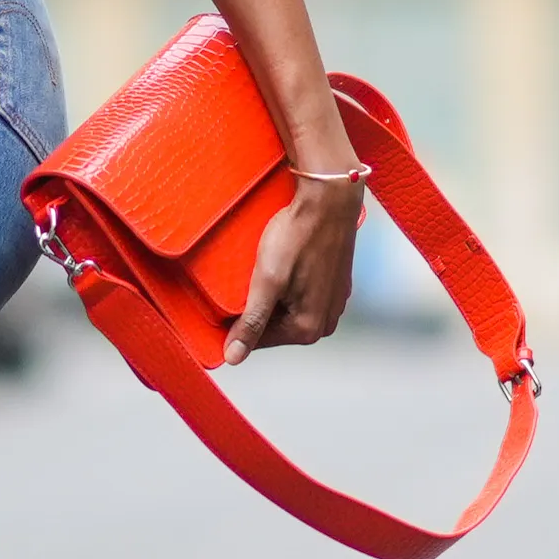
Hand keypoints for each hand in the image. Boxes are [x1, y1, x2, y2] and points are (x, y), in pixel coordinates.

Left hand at [223, 173, 362, 361]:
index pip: (258, 341)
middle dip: (258, 307)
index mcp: (307, 329)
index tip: (224, 302)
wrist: (329, 201)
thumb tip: (234, 357)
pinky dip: (289, 286)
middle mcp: (324, 323)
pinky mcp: (335, 286)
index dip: (236, 323)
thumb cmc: (298, 236)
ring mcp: (333, 304)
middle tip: (249, 279)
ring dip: (273, 295)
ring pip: (288, 310)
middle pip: (275, 326)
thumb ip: (252, 322)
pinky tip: (284, 265)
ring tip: (267, 269)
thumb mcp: (268, 281)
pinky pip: (302, 296)